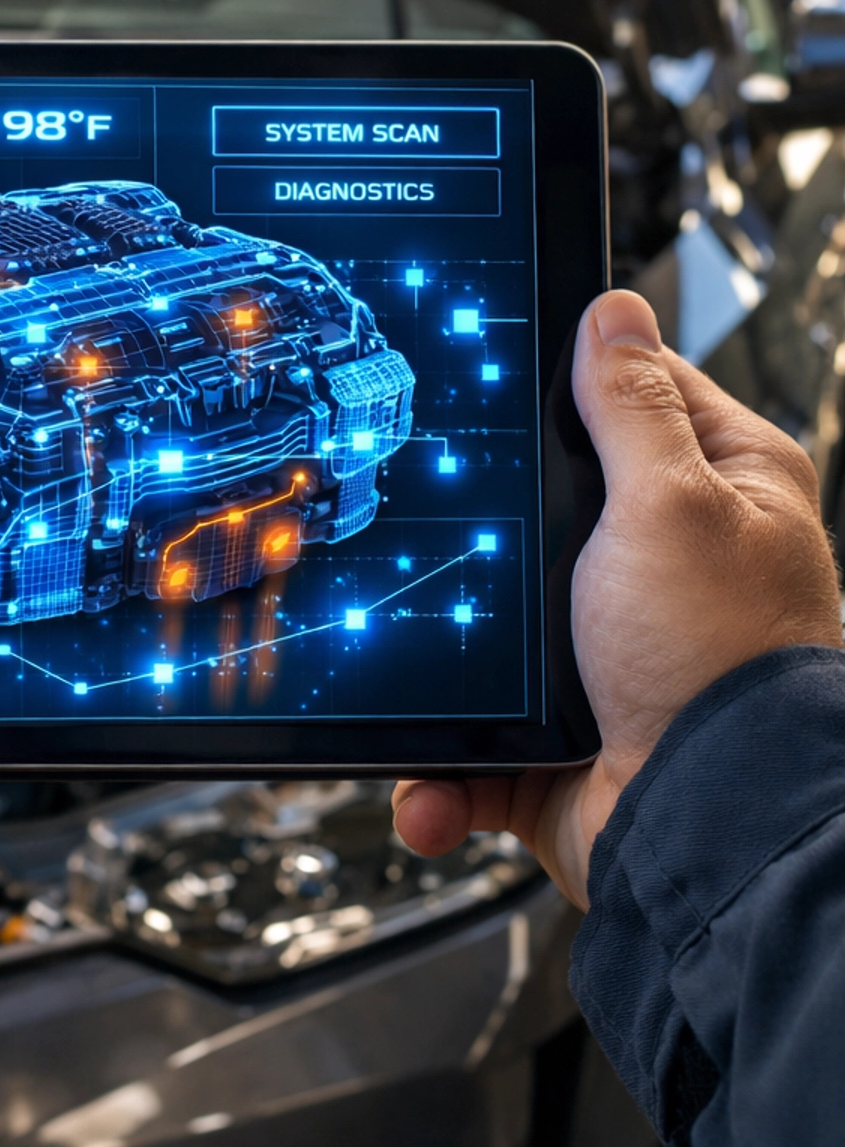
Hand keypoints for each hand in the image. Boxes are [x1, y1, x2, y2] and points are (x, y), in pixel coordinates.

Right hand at [392, 289, 841, 908]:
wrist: (704, 837)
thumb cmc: (719, 666)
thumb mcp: (670, 502)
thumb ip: (629, 407)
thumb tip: (614, 310)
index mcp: (724, 491)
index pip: (637, 393)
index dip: (566, 376)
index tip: (492, 365)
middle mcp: (674, 566)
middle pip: (548, 501)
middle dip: (485, 525)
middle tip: (437, 509)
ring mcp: (611, 652)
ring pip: (495, 622)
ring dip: (446, 657)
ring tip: (421, 660)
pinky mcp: (559, 736)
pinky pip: (474, 737)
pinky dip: (443, 766)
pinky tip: (436, 769)